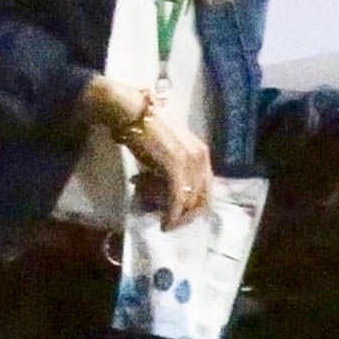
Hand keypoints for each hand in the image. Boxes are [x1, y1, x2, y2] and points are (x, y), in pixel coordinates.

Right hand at [73, 76, 211, 229]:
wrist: (131, 113)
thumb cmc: (145, 131)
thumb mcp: (165, 154)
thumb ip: (172, 174)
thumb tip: (166, 198)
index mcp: (201, 152)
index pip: (206, 189)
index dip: (194, 208)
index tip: (178, 217)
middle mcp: (201, 156)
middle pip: (203, 199)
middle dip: (187, 217)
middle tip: (170, 225)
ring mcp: (190, 160)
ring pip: (190, 202)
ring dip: (176, 216)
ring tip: (161, 220)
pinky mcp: (175, 166)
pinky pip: (177, 198)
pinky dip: (172, 213)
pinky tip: (164, 221)